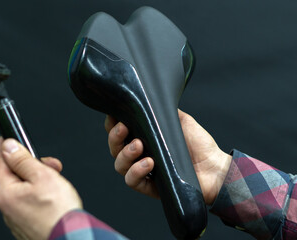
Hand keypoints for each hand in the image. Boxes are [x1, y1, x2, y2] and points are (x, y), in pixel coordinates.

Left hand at [0, 137, 81, 239]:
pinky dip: (39, 192)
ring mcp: (16, 217)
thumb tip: (9, 147)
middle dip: (31, 164)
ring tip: (56, 178)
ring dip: (38, 178)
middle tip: (48, 162)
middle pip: (13, 175)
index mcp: (6, 192)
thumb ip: (23, 160)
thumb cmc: (59, 212)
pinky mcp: (27, 223)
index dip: (5, 147)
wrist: (70, 236)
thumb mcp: (42, 176)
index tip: (9, 137)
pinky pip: (29, 201)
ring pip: (23, 188)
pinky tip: (54, 193)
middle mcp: (7, 207)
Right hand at [105, 109, 231, 204]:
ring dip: (125, 154)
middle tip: (124, 128)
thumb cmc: (198, 143)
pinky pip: (132, 181)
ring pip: (119, 165)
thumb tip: (148, 96)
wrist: (215, 166)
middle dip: (115, 137)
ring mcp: (143, 170)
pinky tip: (148, 163)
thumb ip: (162, 110)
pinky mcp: (149, 186)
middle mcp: (139, 154)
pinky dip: (136, 171)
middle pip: (115, 147)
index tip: (116, 115)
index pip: (119, 131)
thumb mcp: (179, 120)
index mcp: (143, 137)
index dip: (112, 123)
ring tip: (139, 146)